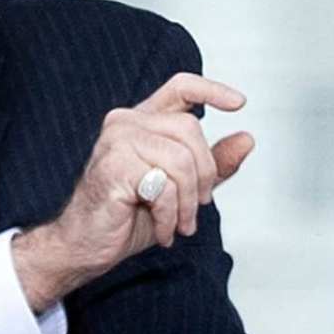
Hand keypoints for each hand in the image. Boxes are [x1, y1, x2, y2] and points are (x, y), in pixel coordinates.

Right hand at [9, 73, 254, 308]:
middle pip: (190, 130)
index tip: (239, 103)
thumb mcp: (182, 188)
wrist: (86, 245)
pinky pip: (164, 187)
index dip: (212, 90)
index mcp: (142, 122)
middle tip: (196, 208)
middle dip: (204, 175)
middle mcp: (125, 123)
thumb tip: (247, 138)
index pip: (180, 88)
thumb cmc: (128, 216)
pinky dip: (170, 216)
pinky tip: (163, 229)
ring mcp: (116, 142)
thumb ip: (213, 164)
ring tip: (180, 225)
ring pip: (181, 160)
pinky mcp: (113, 167)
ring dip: (188, 203)